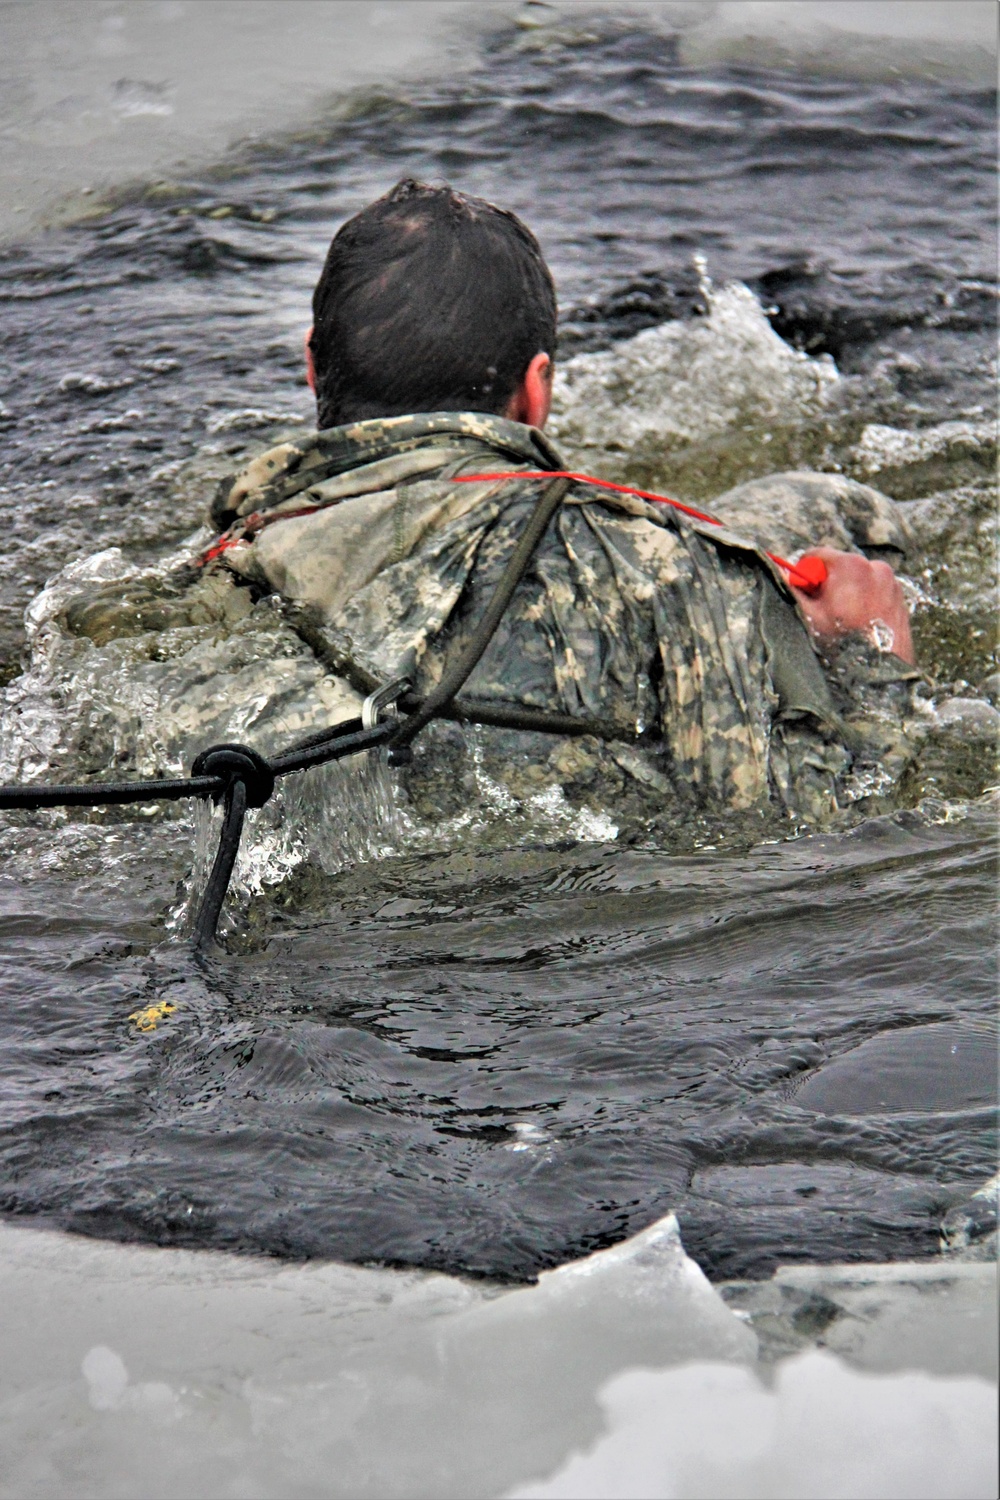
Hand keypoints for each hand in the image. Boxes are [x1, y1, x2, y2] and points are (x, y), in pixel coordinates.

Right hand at [788, 547, 914, 664]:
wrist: (879, 676)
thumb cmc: (840, 645)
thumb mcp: (806, 616)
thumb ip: (790, 589)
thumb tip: (778, 573)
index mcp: (850, 565)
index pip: (816, 556)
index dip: (806, 576)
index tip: (807, 596)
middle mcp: (875, 567)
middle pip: (839, 568)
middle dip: (829, 587)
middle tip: (826, 615)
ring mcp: (892, 583)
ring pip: (858, 582)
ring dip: (848, 596)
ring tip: (846, 624)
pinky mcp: (900, 599)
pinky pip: (875, 593)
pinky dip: (866, 604)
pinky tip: (862, 627)